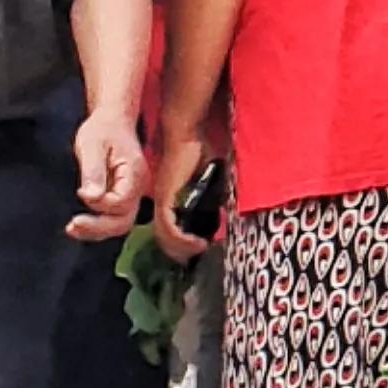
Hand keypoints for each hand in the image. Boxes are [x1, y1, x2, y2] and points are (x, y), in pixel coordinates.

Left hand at [65, 103, 150, 245]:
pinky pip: (114, 217)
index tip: (80, 192)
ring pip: (119, 223)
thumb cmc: (102, 129)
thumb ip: (93, 172)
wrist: (112, 121)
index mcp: (134, 174)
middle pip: (123, 221)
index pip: (121, 203)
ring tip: (73, 229)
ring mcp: (132, 194)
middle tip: (73, 226)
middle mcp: (138, 188)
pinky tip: (80, 224)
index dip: (100, 204)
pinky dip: (98, 224)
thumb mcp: (92, 145)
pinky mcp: (123, 196)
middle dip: (98, 227)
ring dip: (97, 230)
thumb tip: (90, 197)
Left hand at [146, 121, 215, 262]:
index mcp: (171, 200)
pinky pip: (168, 227)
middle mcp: (162, 203)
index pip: (170, 231)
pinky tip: (196, 242)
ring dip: (182, 248)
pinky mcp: (165, 197)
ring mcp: (162, 200)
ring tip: (201, 248)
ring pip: (164, 237)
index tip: (201, 247)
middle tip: (200, 252)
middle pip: (164, 239)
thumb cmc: (198, 152)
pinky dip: (181, 239)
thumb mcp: (210, 179)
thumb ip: (213, 196)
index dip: (182, 244)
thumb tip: (225, 212)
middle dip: (182, 251)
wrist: (187, 134)